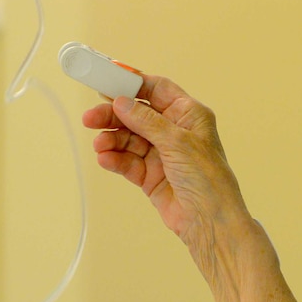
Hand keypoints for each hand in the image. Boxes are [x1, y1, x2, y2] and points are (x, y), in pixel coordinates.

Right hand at [82, 74, 258, 277]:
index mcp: (189, 115)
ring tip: (100, 145)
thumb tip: (122, 102)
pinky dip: (115, 159)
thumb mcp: (178, 142)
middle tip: (91, 118)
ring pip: (129, 139)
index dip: (133, 84)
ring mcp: (162, 154)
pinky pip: (127, 161)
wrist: (210, 221)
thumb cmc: (208, 178)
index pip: (157, 90)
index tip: (107, 80)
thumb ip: (147, 121)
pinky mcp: (151, 176)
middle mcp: (175, 132)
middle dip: (114, 115)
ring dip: (112, 139)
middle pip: (137, 114)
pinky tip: (105, 159)